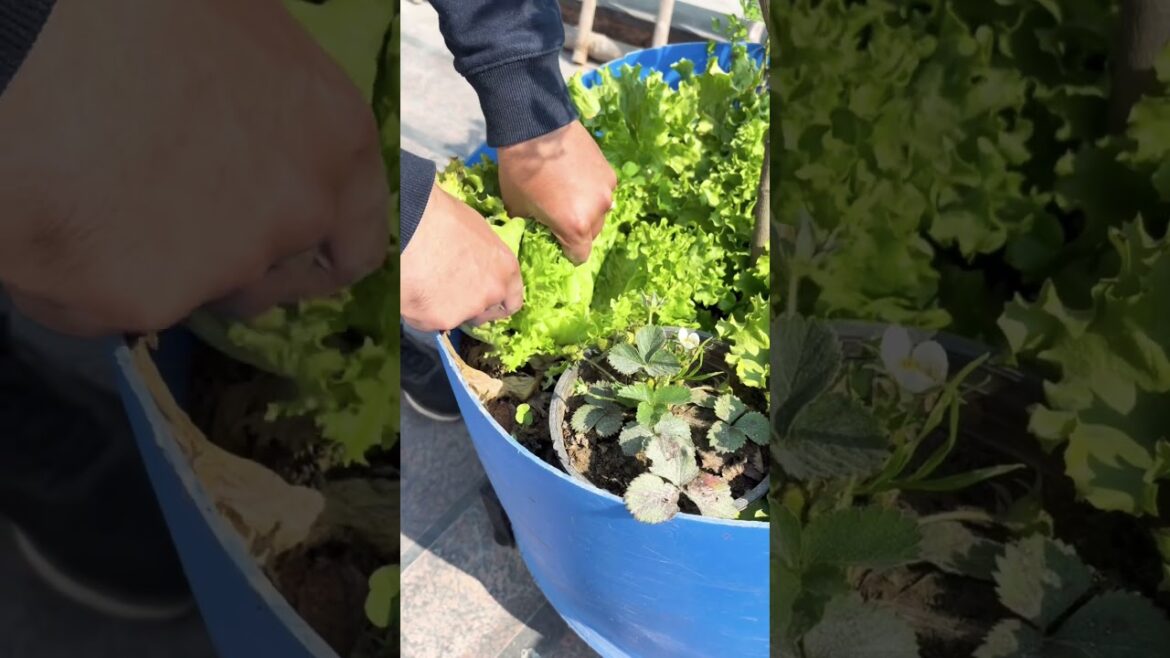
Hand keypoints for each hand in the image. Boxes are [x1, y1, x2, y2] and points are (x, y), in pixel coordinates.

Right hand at [0, 0, 387, 335]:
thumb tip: (262, 132)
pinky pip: (113, 304)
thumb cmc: (134, 10)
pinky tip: (54, 219)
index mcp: (335, 138)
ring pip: (193, 290)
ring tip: (97, 197)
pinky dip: (84, 279)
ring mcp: (228, 264)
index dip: (321, 250)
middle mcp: (300, 212)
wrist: (22, 38)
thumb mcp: (240, 35)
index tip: (292, 255)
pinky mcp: (145, 301)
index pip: (357, 239)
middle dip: (227, 256)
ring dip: (157, 265)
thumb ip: (272, 108)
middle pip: (271, 272)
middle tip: (164, 209)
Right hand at [401, 184, 522, 331]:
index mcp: (506, 268)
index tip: (486, 301)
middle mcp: (493, 293)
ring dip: (443, 308)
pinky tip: (411, 291)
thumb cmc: (443, 217)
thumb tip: (474, 262)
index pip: (513, 300)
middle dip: (468, 306)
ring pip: (455, 317)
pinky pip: (429, 320)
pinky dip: (420, 311)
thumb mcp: (476, 232)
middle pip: (483, 311)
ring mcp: (468, 310)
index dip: (498, 302)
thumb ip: (482, 258)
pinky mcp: (440, 321)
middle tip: (446, 290)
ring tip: (424, 285)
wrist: (413, 226)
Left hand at [497, 121, 616, 263]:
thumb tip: (536, 230)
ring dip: (586, 210)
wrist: (534, 126)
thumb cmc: (520, 170)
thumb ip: (533, 226)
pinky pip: (602, 192)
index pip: (579, 257)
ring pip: (599, 213)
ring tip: (567, 193)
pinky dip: (591, 191)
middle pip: (591, 235)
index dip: (566, 252)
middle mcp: (597, 211)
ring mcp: (606, 190)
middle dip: (576, 231)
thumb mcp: (517, 207)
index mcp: (575, 227)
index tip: (555, 241)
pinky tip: (574, 177)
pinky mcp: (609, 172)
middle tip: (558, 216)